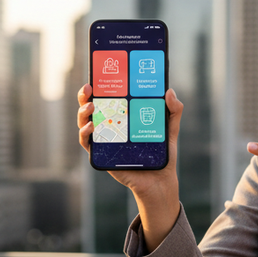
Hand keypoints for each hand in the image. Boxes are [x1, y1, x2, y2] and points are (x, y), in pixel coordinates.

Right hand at [77, 84, 182, 249]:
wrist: (160, 181)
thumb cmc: (162, 154)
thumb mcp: (170, 129)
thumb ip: (173, 111)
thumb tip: (170, 91)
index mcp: (123, 116)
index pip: (108, 97)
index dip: (100, 86)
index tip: (99, 75)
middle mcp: (110, 126)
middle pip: (91, 107)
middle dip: (85, 95)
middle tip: (89, 88)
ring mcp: (104, 140)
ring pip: (85, 122)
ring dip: (83, 112)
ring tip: (91, 106)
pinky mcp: (101, 155)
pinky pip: (87, 143)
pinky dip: (85, 133)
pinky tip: (91, 127)